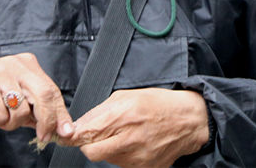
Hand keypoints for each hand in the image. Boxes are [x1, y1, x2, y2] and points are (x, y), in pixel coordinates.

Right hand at [0, 53, 73, 143]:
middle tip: (43, 136)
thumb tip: (58, 127)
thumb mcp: (13, 92)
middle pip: (44, 95)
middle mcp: (16, 66)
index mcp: (27, 64)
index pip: (51, 90)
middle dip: (47, 121)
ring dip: (10, 123)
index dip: (60, 114)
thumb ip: (34, 107)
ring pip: (21, 112)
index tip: (65, 132)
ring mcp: (0, 75)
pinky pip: (0, 117)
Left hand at [59, 88, 209, 167]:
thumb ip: (101, 110)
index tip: (66, 135)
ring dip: (107, 149)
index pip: (87, 133)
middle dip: (88, 145)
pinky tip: (133, 144)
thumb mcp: (127, 96)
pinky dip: (121, 156)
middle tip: (94, 136)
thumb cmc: (159, 104)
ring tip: (122, 135)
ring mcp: (138, 157)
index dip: (73, 136)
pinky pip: (122, 165)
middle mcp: (130, 139)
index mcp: (124, 115)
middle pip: (92, 152)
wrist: (188, 121)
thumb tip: (80, 124)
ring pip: (106, 159)